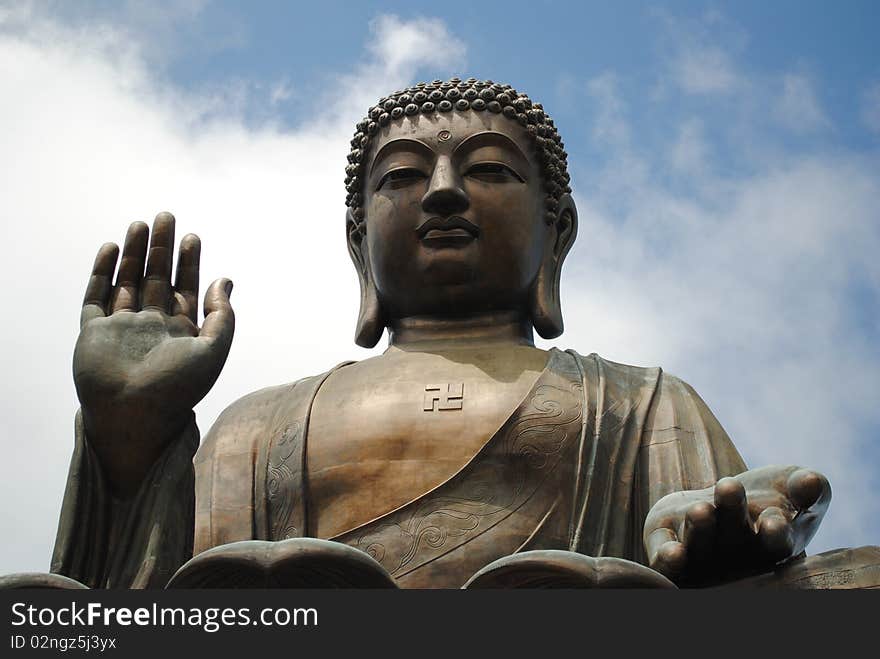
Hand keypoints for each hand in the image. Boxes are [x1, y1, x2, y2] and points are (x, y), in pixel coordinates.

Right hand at [73, 212, 233, 495]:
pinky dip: (102, 272)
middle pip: (156, 278)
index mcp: (180, 333)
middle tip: (166, 216)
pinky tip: (112, 248)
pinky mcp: (94, 333)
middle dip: (161, 249)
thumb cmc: (178, 389)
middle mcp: (150, 327)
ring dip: (134, 253)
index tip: (193, 237)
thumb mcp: (213, 350)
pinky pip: (96, 297)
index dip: (190, 263)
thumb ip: (222, 316)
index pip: (186, 289)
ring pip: (127, 281)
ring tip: (141, 224)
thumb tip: (226, 279)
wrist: (135, 417)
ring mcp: (121, 329)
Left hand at [643, 465, 829, 584]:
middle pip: (734, 537)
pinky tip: (672, 553)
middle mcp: (735, 553)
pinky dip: (668, 557)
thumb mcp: (793, 486)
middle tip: (730, 489)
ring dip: (701, 530)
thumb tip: (814, 481)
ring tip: (701, 510)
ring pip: (699, 544)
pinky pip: (665, 556)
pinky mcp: (666, 546)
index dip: (775, 532)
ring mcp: (701, 554)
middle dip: (732, 515)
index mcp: (772, 542)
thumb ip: (809, 489)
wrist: (724, 498)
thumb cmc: (771, 497)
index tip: (775, 522)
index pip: (776, 541)